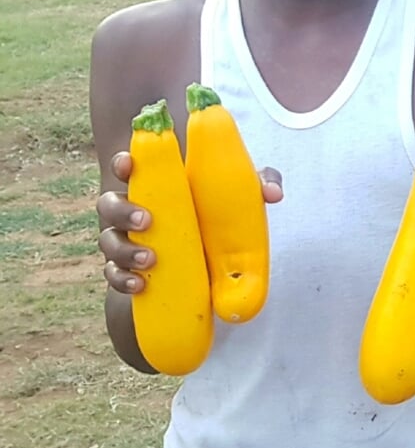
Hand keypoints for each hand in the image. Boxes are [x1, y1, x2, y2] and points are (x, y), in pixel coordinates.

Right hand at [97, 151, 281, 294]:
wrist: (208, 252)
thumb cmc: (218, 206)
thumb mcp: (239, 191)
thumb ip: (258, 181)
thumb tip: (272, 193)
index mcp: (153, 183)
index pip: (127, 166)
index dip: (123, 163)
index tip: (130, 162)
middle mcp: (133, 209)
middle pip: (109, 205)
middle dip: (123, 211)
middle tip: (149, 220)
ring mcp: (127, 239)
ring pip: (109, 241)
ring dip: (123, 251)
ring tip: (149, 261)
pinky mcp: (131, 268)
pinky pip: (114, 274)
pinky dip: (121, 280)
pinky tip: (139, 285)